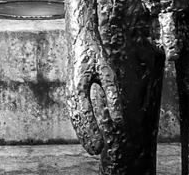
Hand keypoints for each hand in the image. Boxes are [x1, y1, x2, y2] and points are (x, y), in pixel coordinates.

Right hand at [66, 33, 122, 154]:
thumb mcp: (108, 71)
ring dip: (82, 132)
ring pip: (74, 116)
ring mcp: (69, 90)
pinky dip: (79, 123)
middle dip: (86, 136)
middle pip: (77, 119)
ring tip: (91, 146)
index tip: (99, 146)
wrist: (80, 36)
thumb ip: (113, 96)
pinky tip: (86, 130)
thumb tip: (118, 120)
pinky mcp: (72, 89)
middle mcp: (71, 90)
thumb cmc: (95, 52)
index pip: (84, 115)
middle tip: (96, 152)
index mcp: (78, 86)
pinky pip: (74, 110)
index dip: (92, 132)